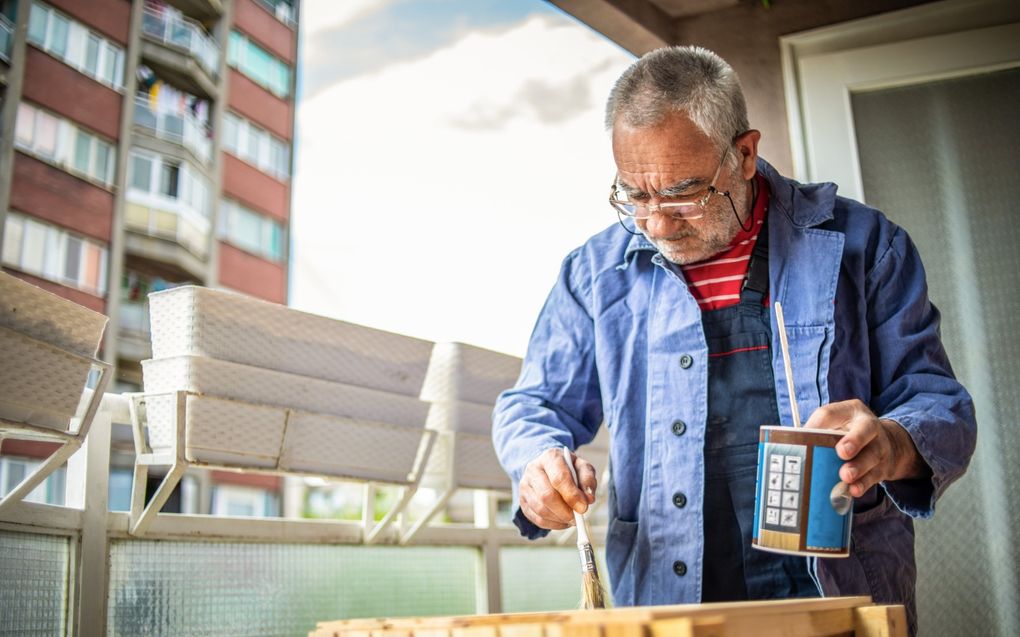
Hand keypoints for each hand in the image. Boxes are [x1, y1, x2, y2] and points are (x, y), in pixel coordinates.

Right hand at [519, 448, 596, 529]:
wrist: (548, 468)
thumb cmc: (568, 468)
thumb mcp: (582, 467)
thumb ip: (587, 480)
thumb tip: (589, 499)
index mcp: (550, 457)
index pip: (559, 478)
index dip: (572, 495)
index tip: (583, 507)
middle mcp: (533, 470)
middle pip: (546, 495)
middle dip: (564, 511)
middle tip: (577, 518)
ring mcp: (525, 486)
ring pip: (540, 509)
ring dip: (559, 519)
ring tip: (571, 518)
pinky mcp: (523, 501)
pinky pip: (537, 518)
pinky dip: (553, 524)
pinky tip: (563, 520)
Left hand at [804, 399, 928, 497]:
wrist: (890, 443)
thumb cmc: (851, 432)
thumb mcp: (836, 423)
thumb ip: (817, 431)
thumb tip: (796, 446)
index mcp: (851, 411)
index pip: (832, 413)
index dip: (820, 423)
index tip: (809, 434)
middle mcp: (869, 426)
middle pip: (864, 429)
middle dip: (853, 440)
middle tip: (842, 452)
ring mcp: (879, 447)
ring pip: (871, 455)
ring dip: (858, 467)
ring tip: (846, 476)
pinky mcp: (882, 467)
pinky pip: (873, 476)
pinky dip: (862, 484)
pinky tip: (853, 489)